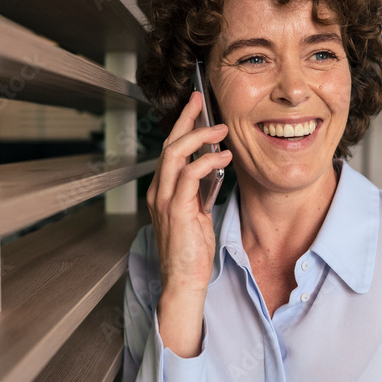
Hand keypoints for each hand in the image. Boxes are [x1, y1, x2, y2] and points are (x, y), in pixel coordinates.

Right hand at [145, 91, 231, 355]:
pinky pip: (188, 176)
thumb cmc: (192, 252)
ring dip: (199, 137)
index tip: (197, 106)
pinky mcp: (176, 210)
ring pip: (175, 155)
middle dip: (186, 119)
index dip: (182, 125)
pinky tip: (222, 158)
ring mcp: (165, 200)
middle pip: (169, 144)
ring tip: (221, 130)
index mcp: (163, 191)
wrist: (184, 281)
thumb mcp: (197, 214)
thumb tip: (214, 169)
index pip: (170, 150)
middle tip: (201, 100)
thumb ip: (200, 192)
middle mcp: (159, 191)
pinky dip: (206, 162)